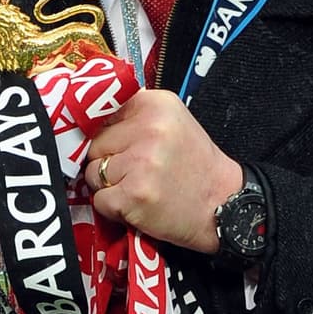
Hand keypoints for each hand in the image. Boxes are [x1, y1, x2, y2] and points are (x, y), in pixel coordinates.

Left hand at [84, 90, 242, 252]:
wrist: (223, 205)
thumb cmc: (196, 167)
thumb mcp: (173, 123)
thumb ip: (135, 117)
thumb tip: (88, 122)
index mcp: (156, 105)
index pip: (101, 114)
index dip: (107, 136)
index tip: (122, 147)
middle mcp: (149, 129)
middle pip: (94, 145)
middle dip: (107, 161)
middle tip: (138, 172)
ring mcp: (141, 162)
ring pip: (93, 173)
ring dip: (110, 186)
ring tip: (142, 187)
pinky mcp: (135, 194)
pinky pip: (100, 200)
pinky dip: (114, 208)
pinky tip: (140, 204)